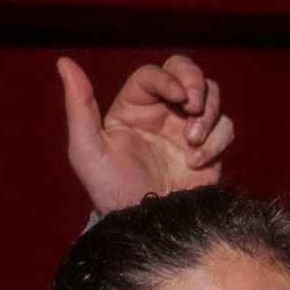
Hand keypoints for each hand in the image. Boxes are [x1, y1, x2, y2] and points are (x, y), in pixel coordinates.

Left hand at [62, 53, 231, 209]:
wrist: (146, 227)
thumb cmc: (112, 190)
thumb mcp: (87, 149)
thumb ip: (78, 105)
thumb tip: (64, 62)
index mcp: (133, 107)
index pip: (154, 74)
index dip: (169, 78)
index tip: (178, 97)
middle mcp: (161, 112)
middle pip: (186, 71)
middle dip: (196, 82)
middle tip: (193, 105)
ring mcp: (187, 129)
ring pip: (211, 96)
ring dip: (207, 113)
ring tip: (192, 141)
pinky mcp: (210, 148)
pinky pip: (225, 127)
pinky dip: (216, 140)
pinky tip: (196, 162)